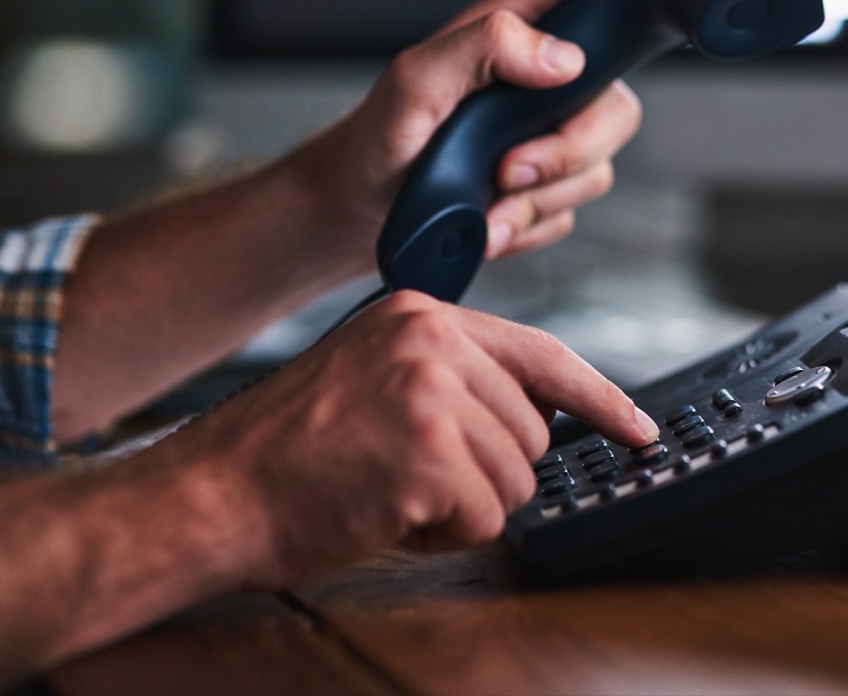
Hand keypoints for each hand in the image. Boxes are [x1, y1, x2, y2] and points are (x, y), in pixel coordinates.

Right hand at [173, 291, 659, 588]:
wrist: (210, 492)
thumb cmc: (286, 450)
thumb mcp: (373, 378)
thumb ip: (454, 380)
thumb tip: (533, 416)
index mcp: (420, 316)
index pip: (542, 355)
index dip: (600, 397)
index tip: (636, 427)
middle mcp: (432, 341)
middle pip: (532, 431)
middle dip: (486, 471)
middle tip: (409, 473)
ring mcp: (432, 391)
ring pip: (515, 478)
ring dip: (462, 503)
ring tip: (390, 488)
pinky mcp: (429, 451)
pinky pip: (485, 517)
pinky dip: (443, 532)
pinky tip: (386, 511)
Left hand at [291, 0, 661, 265]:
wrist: (357, 214)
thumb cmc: (376, 140)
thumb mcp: (415, 82)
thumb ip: (485, 48)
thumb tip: (563, 57)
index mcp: (514, 32)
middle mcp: (541, 82)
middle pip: (616, 103)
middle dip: (570, 152)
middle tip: (507, 170)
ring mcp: (546, 138)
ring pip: (597, 170)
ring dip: (537, 202)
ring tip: (483, 204)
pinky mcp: (543, 189)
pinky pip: (569, 215)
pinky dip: (527, 228)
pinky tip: (486, 221)